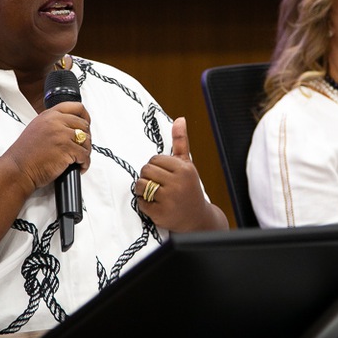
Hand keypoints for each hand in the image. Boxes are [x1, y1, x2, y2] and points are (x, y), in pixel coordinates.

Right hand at [4, 102, 91, 193]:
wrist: (17, 170)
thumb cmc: (24, 155)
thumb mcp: (37, 129)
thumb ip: (53, 124)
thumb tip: (70, 128)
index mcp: (49, 115)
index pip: (76, 107)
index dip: (85, 117)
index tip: (87, 125)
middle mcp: (56, 122)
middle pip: (84, 125)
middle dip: (86, 138)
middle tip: (82, 148)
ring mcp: (62, 134)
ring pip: (87, 140)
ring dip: (86, 151)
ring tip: (79, 159)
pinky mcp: (66, 149)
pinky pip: (85, 155)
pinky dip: (84, 163)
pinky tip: (79, 166)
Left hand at [136, 117, 225, 231]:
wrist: (197, 218)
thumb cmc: (189, 188)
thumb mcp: (187, 164)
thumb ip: (181, 142)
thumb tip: (180, 119)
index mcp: (184, 169)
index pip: (154, 159)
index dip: (155, 167)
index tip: (164, 175)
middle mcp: (178, 183)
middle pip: (146, 170)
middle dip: (148, 177)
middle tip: (159, 185)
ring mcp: (170, 199)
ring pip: (140, 185)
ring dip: (143, 190)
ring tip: (155, 194)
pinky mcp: (161, 214)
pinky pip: (141, 203)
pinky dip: (144, 204)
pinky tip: (156, 206)